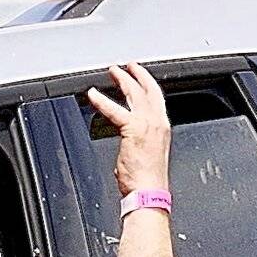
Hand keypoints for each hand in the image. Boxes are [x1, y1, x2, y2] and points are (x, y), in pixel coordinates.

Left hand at [87, 62, 170, 197]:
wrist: (149, 191)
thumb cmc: (146, 180)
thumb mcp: (146, 154)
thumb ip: (137, 142)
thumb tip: (128, 144)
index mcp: (162, 128)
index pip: (156, 98)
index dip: (148, 84)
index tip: (140, 75)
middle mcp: (158, 122)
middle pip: (148, 90)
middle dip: (136, 75)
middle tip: (126, 66)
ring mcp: (147, 124)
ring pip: (134, 94)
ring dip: (122, 80)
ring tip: (112, 71)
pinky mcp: (133, 129)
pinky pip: (115, 110)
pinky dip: (102, 101)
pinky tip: (93, 94)